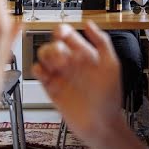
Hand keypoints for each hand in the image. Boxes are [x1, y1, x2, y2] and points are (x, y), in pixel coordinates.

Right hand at [34, 22, 122, 144]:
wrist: (101, 124)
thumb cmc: (109, 97)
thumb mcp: (111, 65)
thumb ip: (102, 42)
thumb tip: (89, 24)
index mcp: (85, 55)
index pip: (68, 35)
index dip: (62, 32)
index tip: (61, 34)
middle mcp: (71, 63)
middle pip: (53, 44)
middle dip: (54, 47)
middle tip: (62, 58)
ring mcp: (61, 75)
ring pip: (43, 56)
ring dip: (46, 56)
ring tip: (56, 66)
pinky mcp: (52, 88)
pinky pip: (39, 73)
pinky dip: (37, 70)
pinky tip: (45, 73)